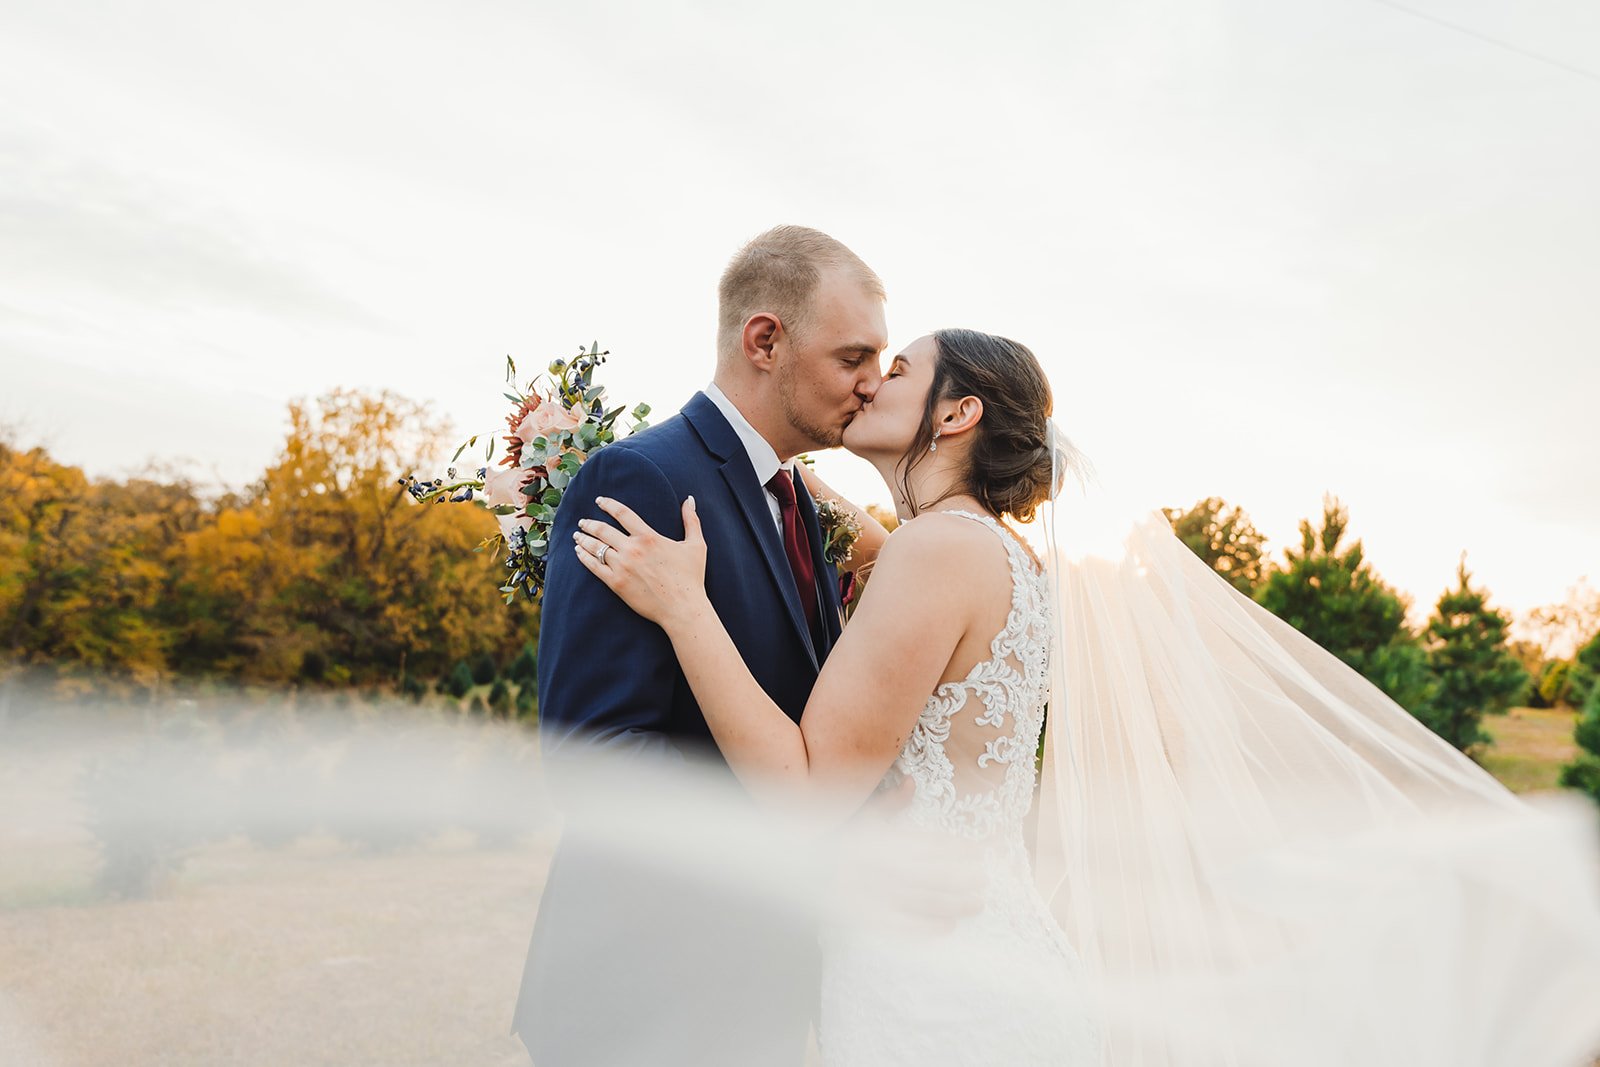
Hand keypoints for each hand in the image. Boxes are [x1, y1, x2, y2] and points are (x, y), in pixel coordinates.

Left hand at [573, 495, 706, 627]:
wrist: (682, 608)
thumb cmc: (691, 578)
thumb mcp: (696, 545)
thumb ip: (691, 520)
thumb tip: (690, 500)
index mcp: (649, 537)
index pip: (622, 513)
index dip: (608, 504)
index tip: (599, 501)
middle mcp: (632, 549)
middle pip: (603, 530)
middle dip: (590, 523)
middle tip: (583, 521)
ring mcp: (622, 567)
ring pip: (596, 547)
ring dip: (584, 539)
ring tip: (577, 535)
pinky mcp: (616, 584)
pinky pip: (594, 567)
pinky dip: (584, 558)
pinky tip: (579, 552)